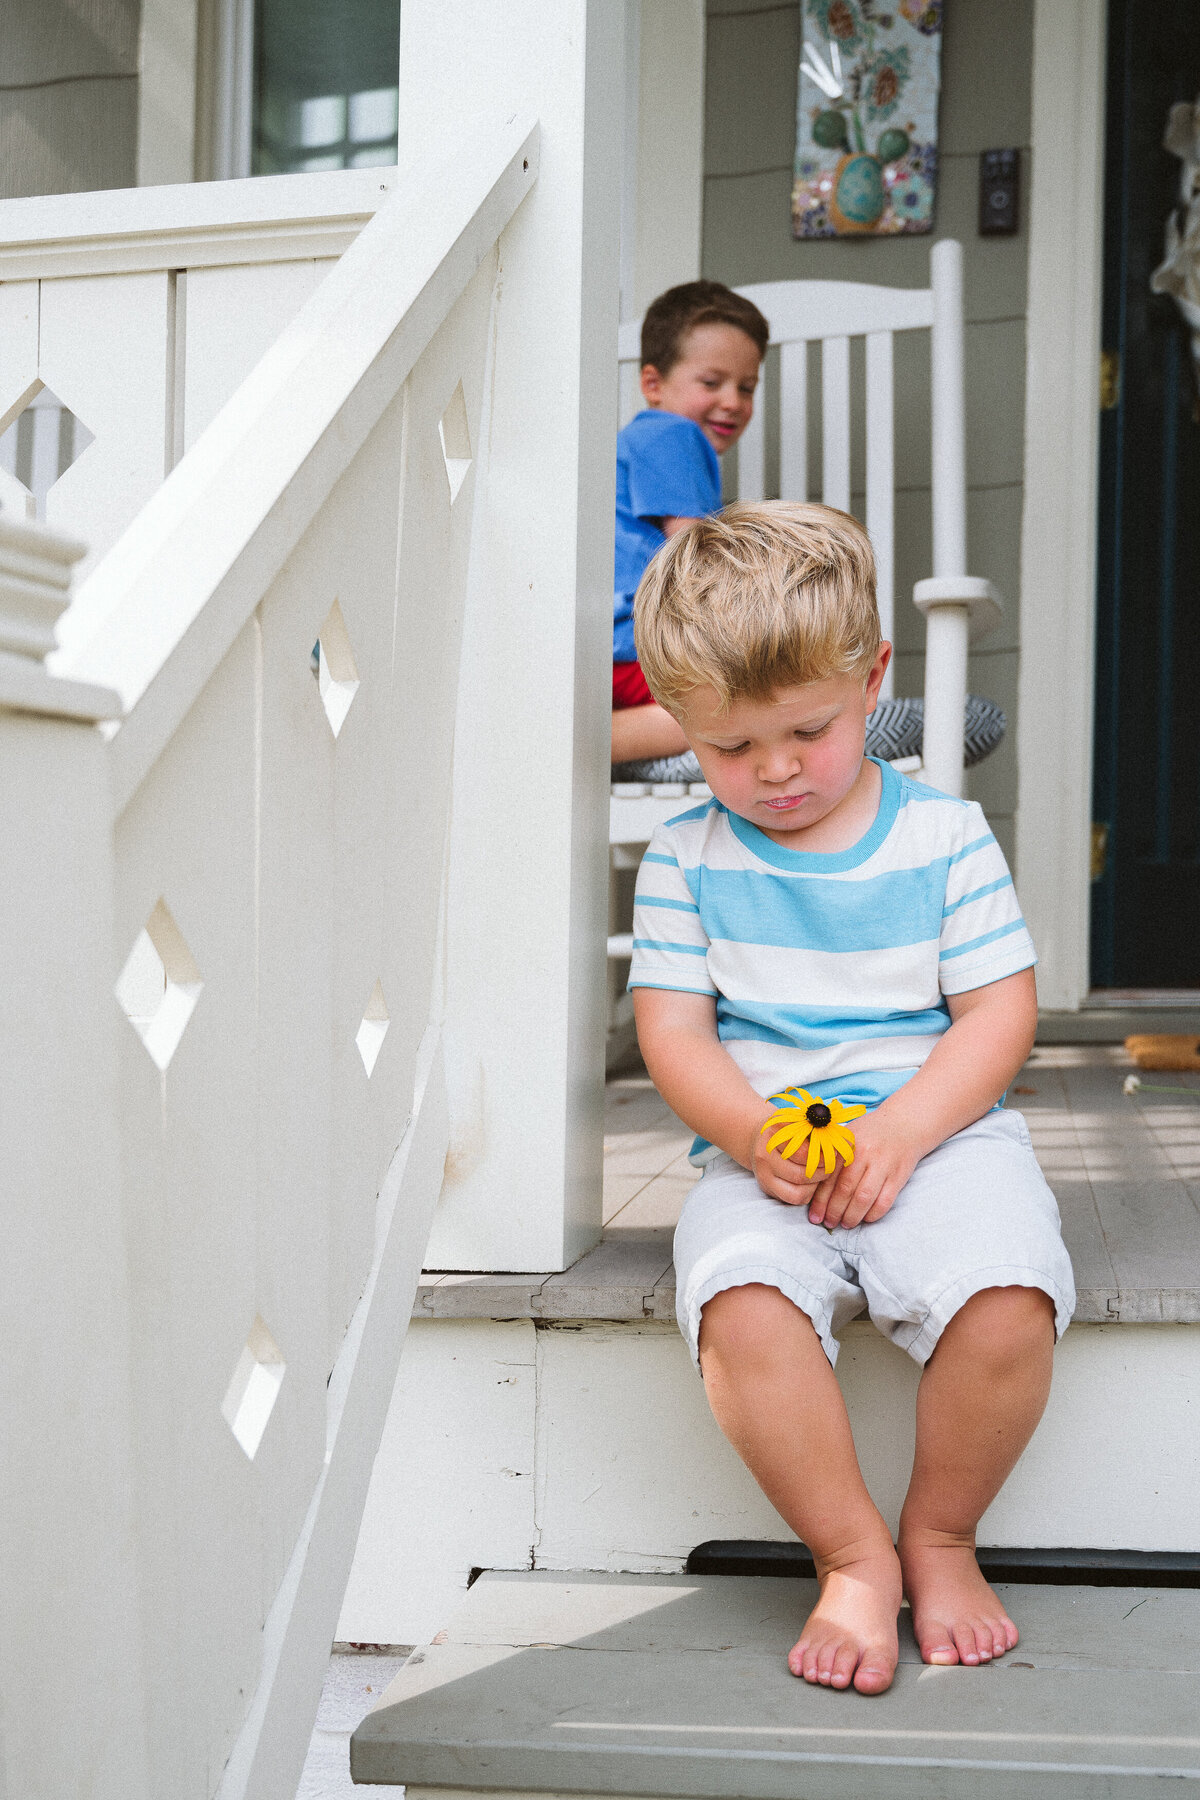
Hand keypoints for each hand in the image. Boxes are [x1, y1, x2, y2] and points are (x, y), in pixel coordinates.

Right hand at [750, 1120, 836, 1206]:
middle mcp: (765, 1156)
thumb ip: (818, 1130)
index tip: (834, 1152)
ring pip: (798, 1191)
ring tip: (821, 1173)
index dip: (823, 1156)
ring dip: (815, 1185)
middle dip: (822, 1172)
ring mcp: (764, 1175)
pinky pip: (794, 1199)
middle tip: (831, 1165)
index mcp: (775, 1134)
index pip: (803, 1153)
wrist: (760, 1139)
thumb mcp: (800, 1122)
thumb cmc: (787, 1129)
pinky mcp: (767, 1188)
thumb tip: (844, 1142)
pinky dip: (808, 1193)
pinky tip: (811, 1182)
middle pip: (801, 1174)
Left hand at [806, 1109, 924, 1229]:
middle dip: (834, 1211)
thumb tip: (811, 1184)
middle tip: (829, 1223)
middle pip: (845, 1190)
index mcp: (847, 1145)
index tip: (814, 1216)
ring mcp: (883, 1165)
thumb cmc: (870, 1133)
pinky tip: (865, 1219)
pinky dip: (874, 1214)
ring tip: (846, 1224)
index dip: (820, 1200)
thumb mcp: (848, 1136)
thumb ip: (832, 1156)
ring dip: (852, 1216)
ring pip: (864, 1198)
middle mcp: (864, 1154)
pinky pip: (885, 1201)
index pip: (829, 1177)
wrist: (905, 1124)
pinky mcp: (899, 1175)